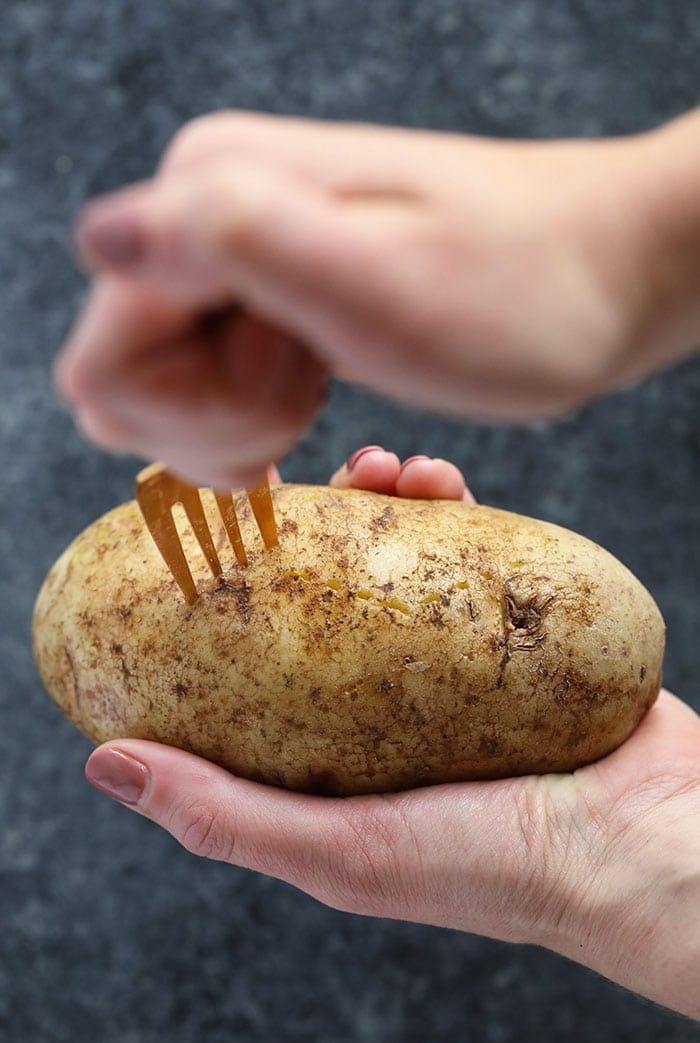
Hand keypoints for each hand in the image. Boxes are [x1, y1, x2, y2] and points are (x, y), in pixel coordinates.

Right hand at [54, 109, 699, 488]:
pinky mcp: (271, 291)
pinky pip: (216, 389)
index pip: (105, 367)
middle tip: (320, 391)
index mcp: (209, 199)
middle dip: (222, 425)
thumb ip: (234, 246)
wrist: (609, 271)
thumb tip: (100, 237)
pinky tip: (323, 401)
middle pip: (127, 387)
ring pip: (170, 400)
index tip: (299, 389)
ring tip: (330, 382)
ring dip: (248, 427)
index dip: (197, 416)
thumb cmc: (523, 295)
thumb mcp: (384, 288)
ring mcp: (237, 254)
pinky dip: (264, 423)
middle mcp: (206, 216)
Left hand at [84, 449, 699, 1020]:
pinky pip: (476, 549)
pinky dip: (451, 508)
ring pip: (397, 559)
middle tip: (293, 482)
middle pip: (325, 592)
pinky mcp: (519, 628)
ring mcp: (455, 658)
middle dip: (305, 529)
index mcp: (334, 749)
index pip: (256, 657)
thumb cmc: (499, 872)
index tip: (197, 530)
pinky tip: (437, 481)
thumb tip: (108, 766)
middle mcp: (387, 699)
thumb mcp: (345, 854)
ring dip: (377, 503)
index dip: (225, 592)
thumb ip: (227, 817)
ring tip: (382, 469)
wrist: (651, 847)